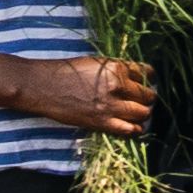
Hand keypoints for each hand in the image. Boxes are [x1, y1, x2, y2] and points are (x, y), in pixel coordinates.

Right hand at [18, 54, 153, 136]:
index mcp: (116, 67)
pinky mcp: (102, 122)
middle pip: (148, 95)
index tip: (146, 83)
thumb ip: (116, 70)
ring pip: (143, 113)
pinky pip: (130, 130)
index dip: (149, 79)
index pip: (147, 73)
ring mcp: (111, 105)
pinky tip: (132, 127)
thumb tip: (133, 78)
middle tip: (141, 101)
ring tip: (137, 114)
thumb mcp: (95, 63)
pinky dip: (135, 129)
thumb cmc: (66, 71)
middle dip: (147, 98)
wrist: (43, 86)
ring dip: (142, 114)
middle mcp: (117, 85)